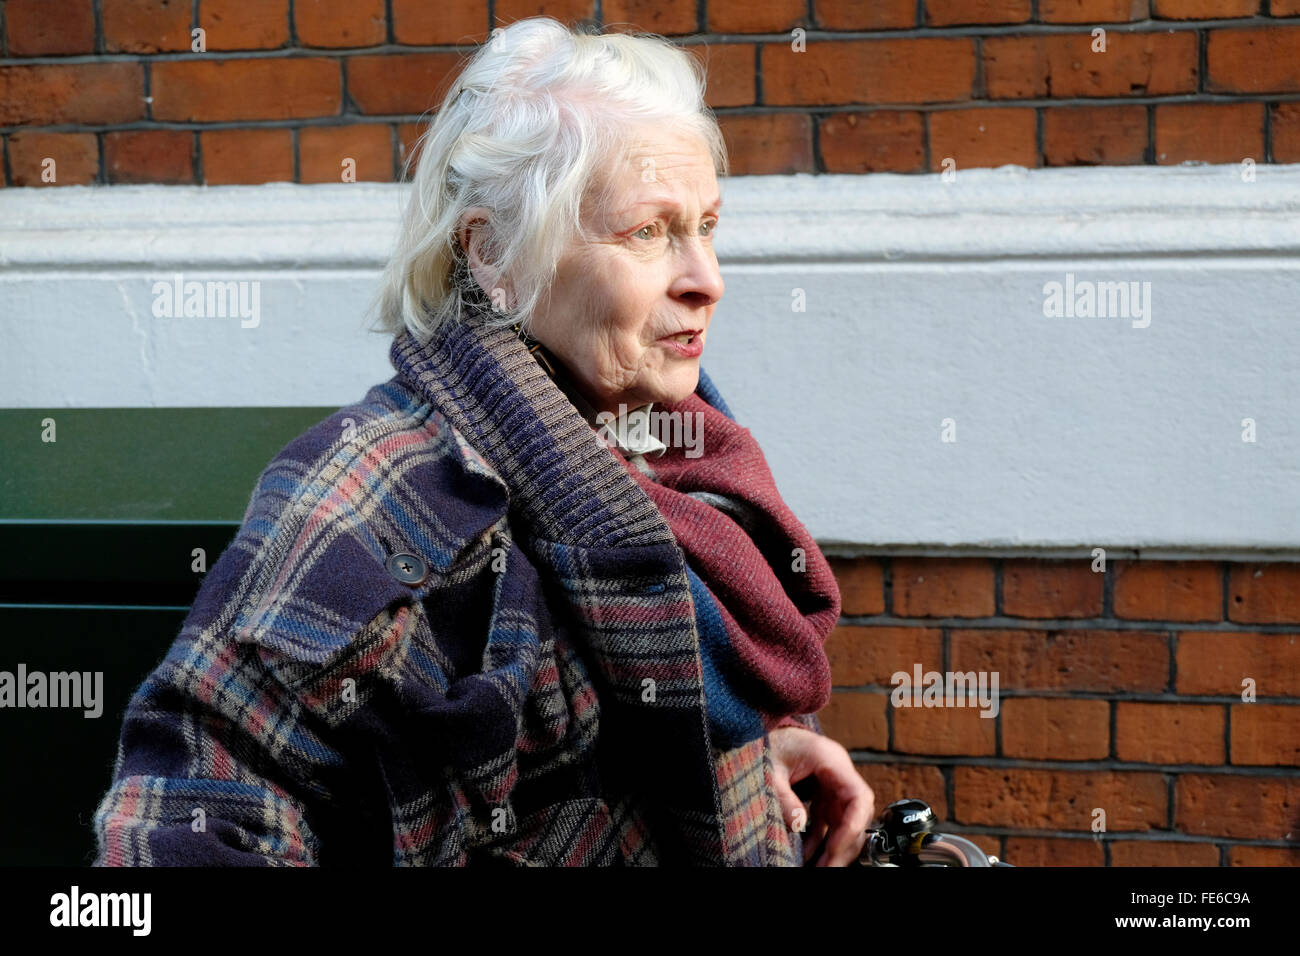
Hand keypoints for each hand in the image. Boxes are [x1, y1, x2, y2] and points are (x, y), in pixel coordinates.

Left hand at [768, 726, 873, 866]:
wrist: (764, 730)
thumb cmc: (770, 743)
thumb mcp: (771, 770)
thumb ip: (784, 797)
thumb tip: (799, 825)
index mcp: (832, 760)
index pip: (859, 797)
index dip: (853, 827)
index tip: (835, 848)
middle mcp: (839, 773)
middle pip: (856, 815)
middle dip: (844, 845)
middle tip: (828, 868)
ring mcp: (833, 784)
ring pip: (845, 821)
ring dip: (834, 847)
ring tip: (821, 868)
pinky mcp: (823, 793)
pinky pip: (828, 821)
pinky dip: (821, 840)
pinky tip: (809, 856)